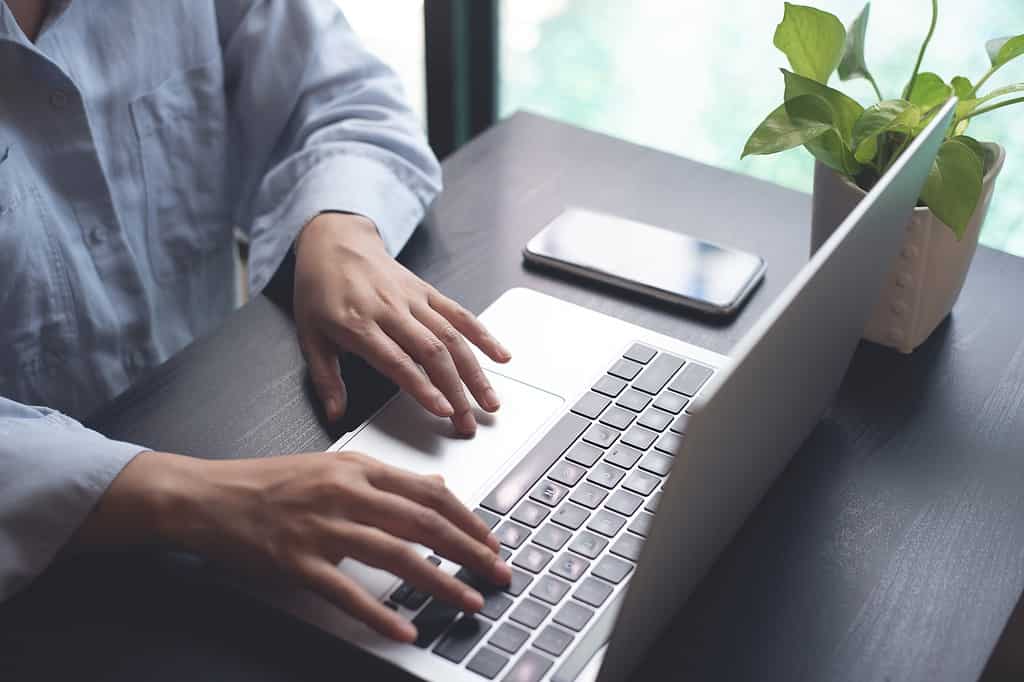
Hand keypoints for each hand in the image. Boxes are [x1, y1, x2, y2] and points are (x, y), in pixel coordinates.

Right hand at [74, 450, 510, 642]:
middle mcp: (345, 493)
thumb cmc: (268, 482)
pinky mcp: (296, 562)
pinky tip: (406, 628)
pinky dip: (380, 613)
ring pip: (395, 555)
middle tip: (497, 571)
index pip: (428, 492)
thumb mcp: (332, 467)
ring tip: (468, 600)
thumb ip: (386, 479)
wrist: (206, 496)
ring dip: (440, 581)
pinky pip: (346, 592)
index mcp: (357, 468)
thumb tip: (435, 488)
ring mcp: (321, 527)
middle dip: (469, 550)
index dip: (467, 518)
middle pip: (423, 522)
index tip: (490, 539)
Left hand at [293, 213, 510, 434]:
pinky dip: (483, 335)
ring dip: (475, 372)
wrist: (334, 241)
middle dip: (456, 391)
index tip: (442, 411)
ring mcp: (413, 299)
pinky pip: (459, 314)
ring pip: (452, 336)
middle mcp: (391, 310)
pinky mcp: (427, 291)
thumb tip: (335, 414)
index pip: (398, 361)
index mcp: (358, 324)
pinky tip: (500, 356)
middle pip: (432, 353)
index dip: (423, 388)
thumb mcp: (309, 335)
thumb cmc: (319, 289)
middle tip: (469, 421)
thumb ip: (325, 378)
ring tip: (490, 401)